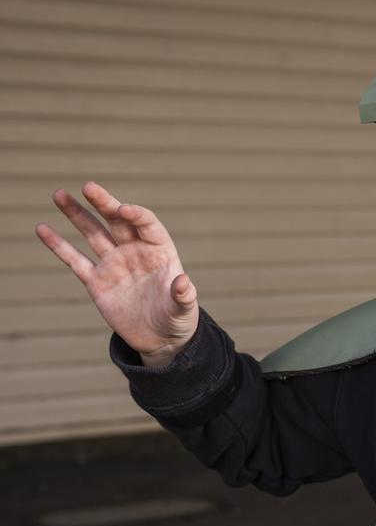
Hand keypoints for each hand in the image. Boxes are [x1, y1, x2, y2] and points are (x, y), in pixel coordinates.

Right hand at [36, 182, 198, 366]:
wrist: (160, 338)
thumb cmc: (178, 319)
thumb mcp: (184, 309)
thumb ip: (184, 295)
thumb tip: (183, 282)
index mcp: (159, 251)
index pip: (147, 224)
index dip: (136, 215)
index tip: (123, 210)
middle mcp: (134, 251)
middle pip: (117, 221)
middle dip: (104, 203)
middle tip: (88, 186)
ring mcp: (114, 264)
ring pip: (93, 233)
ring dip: (77, 214)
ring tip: (59, 194)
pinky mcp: (96, 281)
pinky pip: (74, 260)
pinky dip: (59, 245)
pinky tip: (42, 228)